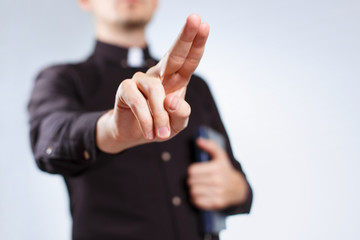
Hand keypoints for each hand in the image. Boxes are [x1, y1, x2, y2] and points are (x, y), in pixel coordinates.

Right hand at [96, 14, 209, 152]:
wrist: (134, 135)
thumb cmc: (159, 125)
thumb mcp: (177, 124)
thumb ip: (182, 114)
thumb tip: (172, 100)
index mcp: (176, 81)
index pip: (188, 60)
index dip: (196, 43)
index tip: (204, 25)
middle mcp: (160, 75)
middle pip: (174, 54)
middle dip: (185, 37)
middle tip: (195, 19)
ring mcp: (141, 80)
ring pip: (155, 90)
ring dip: (160, 116)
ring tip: (163, 134)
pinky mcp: (126, 89)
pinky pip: (138, 102)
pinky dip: (146, 120)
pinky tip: (149, 132)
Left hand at [187, 138, 248, 209]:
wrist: (238, 188)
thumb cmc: (225, 169)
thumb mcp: (220, 155)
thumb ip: (210, 145)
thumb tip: (198, 140)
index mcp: (216, 168)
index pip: (192, 171)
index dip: (191, 171)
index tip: (195, 171)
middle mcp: (217, 181)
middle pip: (191, 182)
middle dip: (191, 180)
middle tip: (195, 179)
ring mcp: (218, 193)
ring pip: (193, 192)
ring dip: (192, 189)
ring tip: (197, 186)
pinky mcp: (217, 203)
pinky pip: (197, 202)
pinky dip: (195, 199)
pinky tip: (200, 194)